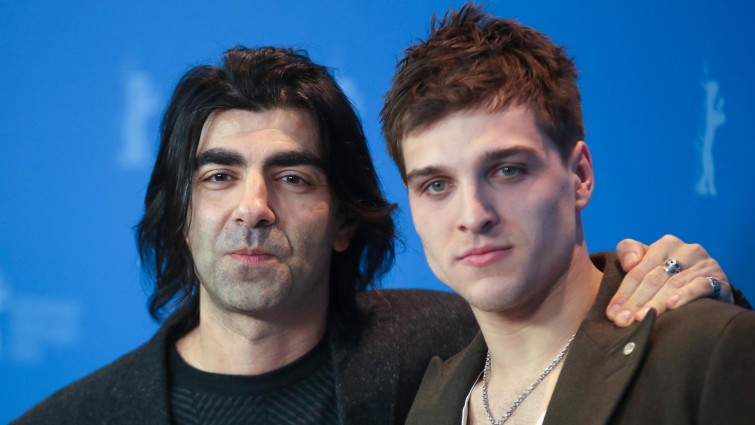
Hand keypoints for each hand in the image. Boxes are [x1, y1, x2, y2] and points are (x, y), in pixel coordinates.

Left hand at [607, 234, 731, 326]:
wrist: (710, 287)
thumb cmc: (670, 275)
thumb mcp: (648, 262)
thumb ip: (629, 252)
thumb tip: (629, 263)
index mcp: (665, 244)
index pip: (638, 271)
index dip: (623, 293)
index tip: (611, 314)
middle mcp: (686, 250)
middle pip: (653, 279)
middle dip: (635, 302)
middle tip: (622, 321)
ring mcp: (704, 264)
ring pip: (673, 284)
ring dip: (655, 303)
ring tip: (640, 318)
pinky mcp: (719, 280)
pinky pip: (700, 286)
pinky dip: (685, 295)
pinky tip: (672, 305)